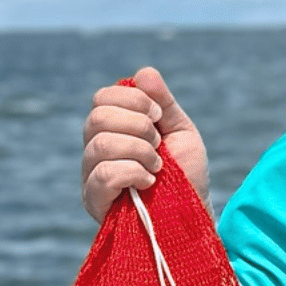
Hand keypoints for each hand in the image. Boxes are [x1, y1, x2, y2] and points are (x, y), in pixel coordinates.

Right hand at [81, 67, 209, 222]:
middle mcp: (95, 147)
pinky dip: (133, 172)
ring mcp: (90, 174)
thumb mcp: (181, 132)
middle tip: (159, 144)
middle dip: (139, 126)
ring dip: (140, 151)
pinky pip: (103, 174)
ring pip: (101, 144)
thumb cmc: (186, 174)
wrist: (194, 212)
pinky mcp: (94, 200)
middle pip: (97, 117)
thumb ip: (163, 102)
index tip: (159, 117)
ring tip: (158, 166)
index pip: (102, 98)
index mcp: (113, 128)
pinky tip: (149, 182)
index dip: (134, 100)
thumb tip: (144, 73)